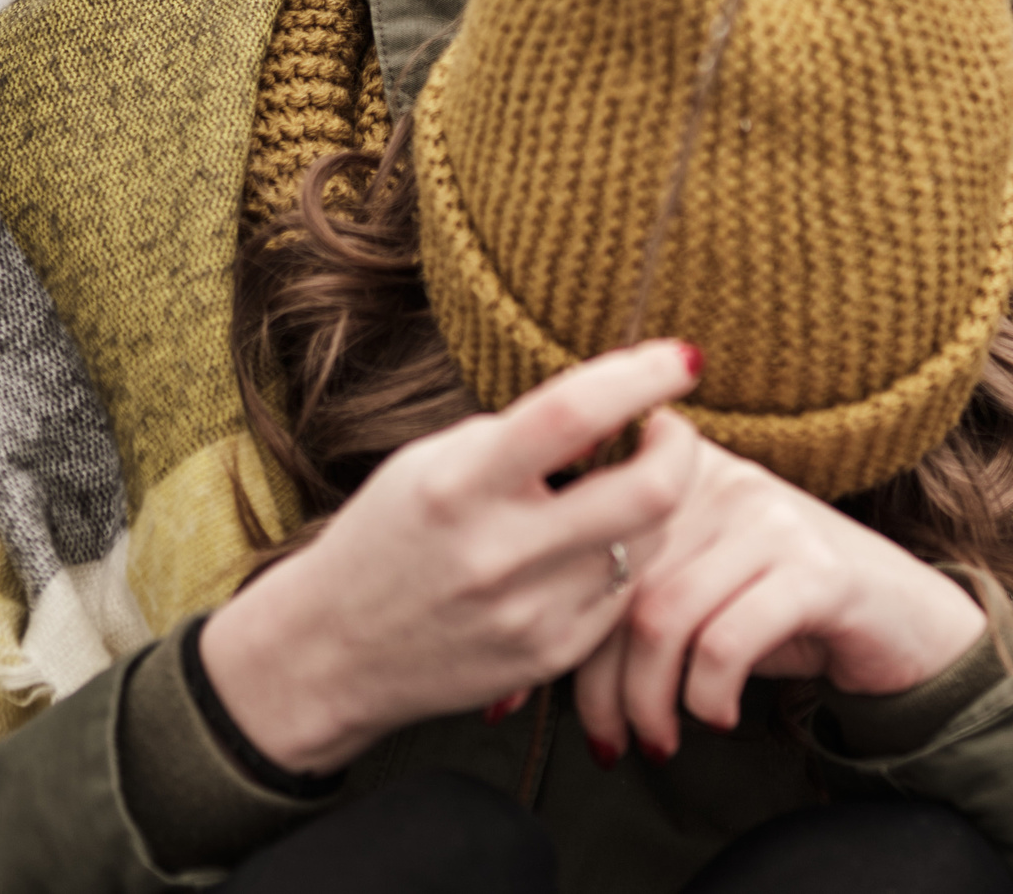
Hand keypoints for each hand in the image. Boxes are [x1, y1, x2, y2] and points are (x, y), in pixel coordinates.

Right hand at [200, 339, 702, 772]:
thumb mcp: (432, 462)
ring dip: (657, 503)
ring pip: (652, 541)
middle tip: (667, 428)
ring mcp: (529, 613)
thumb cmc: (387, 535)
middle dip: (681, 446)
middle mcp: (498, 553)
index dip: (644, 377)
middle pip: (651, 492)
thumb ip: (521, 434)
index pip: (575, 413)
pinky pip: (627, 592)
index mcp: (459, 485)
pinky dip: (627, 557)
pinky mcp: (550, 656)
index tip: (683, 357)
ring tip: (624, 484)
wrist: (329, 653)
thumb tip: (620, 402)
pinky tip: (594, 544)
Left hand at [570, 413, 986, 764]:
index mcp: (680, 471)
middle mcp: (724, 478)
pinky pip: (725, 643)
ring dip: (650, 703)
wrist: (904, 619)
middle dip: (597, 687)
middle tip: (610, 743)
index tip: (530, 704)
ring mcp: (772, 518)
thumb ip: (626, 596)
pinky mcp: (817, 568)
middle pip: (616, 588)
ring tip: (662, 740)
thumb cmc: (781, 610)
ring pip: (662, 620)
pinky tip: (717, 717)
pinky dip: (707, 696)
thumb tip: (522, 666)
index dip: (550, 631)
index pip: (585, 546)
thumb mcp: (698, 587)